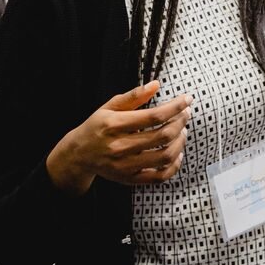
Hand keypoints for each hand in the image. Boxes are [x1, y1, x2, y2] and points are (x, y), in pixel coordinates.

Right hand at [46, 81, 192, 195]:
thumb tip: (157, 84)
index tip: (187, 99)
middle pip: (162, 136)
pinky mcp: (129, 179)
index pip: (154, 116)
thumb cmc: (97, 126)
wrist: (77, 155)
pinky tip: (177, 153)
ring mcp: (124, 166)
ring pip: (165, 157)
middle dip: (181, 122)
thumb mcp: (110, 106)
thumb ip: (133, 96)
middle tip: (186, 114)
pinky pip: (159, 177)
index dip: (176, 106)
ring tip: (182, 131)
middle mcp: (119, 147)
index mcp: (114, 125)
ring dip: (181, 142)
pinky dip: (174, 166)